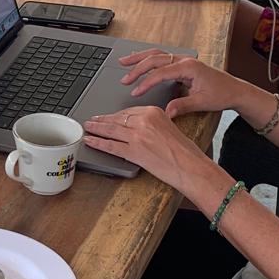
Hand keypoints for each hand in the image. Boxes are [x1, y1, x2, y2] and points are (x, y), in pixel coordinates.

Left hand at [82, 104, 211, 190]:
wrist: (190, 167)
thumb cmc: (185, 151)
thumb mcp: (169, 127)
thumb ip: (152, 124)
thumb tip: (136, 128)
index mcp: (154, 112)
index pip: (128, 111)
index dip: (114, 115)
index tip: (107, 116)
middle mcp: (144, 121)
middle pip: (117, 119)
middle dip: (102, 120)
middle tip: (92, 120)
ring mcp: (137, 136)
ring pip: (110, 130)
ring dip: (96, 129)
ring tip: (88, 128)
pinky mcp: (133, 151)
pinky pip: (110, 145)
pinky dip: (97, 143)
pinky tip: (90, 141)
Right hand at [118, 48, 248, 118]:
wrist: (235, 90)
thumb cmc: (222, 94)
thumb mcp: (202, 103)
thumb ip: (182, 106)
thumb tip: (165, 112)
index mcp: (189, 67)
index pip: (161, 72)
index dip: (146, 82)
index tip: (135, 92)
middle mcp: (185, 60)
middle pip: (155, 59)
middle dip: (137, 68)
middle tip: (124, 79)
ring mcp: (184, 60)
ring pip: (157, 54)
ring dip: (139, 58)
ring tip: (123, 62)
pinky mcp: (183, 64)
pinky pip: (162, 57)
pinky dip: (148, 58)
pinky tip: (140, 60)